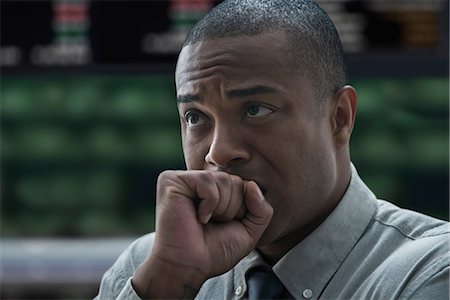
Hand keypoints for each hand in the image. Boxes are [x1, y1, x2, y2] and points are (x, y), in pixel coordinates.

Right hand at [132, 170, 273, 298]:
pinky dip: (209, 203)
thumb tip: (253, 185)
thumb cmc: (212, 252)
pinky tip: (197, 216)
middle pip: (234, 181)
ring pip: (223, 180)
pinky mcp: (172, 180)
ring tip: (205, 221)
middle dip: (231, 208)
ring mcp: (184, 179)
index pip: (243, 185)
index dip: (241, 209)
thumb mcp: (249, 232)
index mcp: (214, 190)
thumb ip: (261, 209)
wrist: (187, 267)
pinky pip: (207, 181)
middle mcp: (199, 181)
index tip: (223, 225)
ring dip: (221, 208)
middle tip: (213, 225)